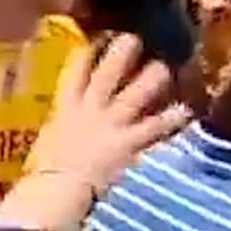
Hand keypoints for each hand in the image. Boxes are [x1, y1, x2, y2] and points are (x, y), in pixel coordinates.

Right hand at [25, 34, 191, 196]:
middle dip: (120, 54)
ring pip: (137, 94)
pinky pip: (159, 128)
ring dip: (152, 79)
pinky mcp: (134, 145)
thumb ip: (55, 138)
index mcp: (65, 111)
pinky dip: (173, 119)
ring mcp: (115, 127)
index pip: (73, 75)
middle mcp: (91, 112)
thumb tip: (50, 142)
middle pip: (108, 75)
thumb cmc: (43, 175)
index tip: (94, 40)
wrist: (58, 192)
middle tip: (133, 39)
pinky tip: (186, 112)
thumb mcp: (44, 149)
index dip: (84, 56)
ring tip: (165, 70)